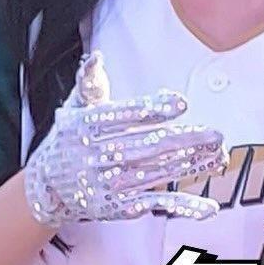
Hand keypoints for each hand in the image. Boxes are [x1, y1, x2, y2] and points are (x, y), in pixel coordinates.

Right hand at [24, 50, 228, 226]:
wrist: (45, 188)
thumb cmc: (68, 139)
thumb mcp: (74, 108)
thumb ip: (90, 83)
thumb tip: (96, 57)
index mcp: (87, 127)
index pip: (123, 116)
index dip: (152, 109)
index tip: (181, 103)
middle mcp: (99, 157)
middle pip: (147, 146)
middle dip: (184, 140)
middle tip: (215, 134)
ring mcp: (112, 184)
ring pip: (158, 173)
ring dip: (192, 166)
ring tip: (218, 155)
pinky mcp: (122, 207)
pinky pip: (158, 204)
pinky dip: (184, 206)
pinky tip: (208, 207)